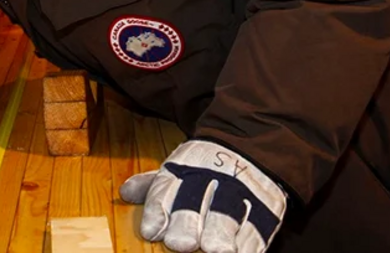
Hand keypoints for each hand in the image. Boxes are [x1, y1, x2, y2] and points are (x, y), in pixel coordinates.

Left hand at [119, 140, 285, 252]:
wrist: (251, 147)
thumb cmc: (204, 166)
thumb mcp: (176, 169)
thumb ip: (152, 186)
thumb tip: (125, 193)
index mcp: (183, 169)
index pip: (166, 189)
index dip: (158, 210)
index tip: (151, 231)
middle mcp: (210, 180)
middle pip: (196, 202)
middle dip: (187, 223)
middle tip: (180, 244)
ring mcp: (239, 193)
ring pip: (228, 214)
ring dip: (221, 234)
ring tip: (215, 250)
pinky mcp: (265, 209)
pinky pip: (258, 227)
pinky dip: (249, 244)